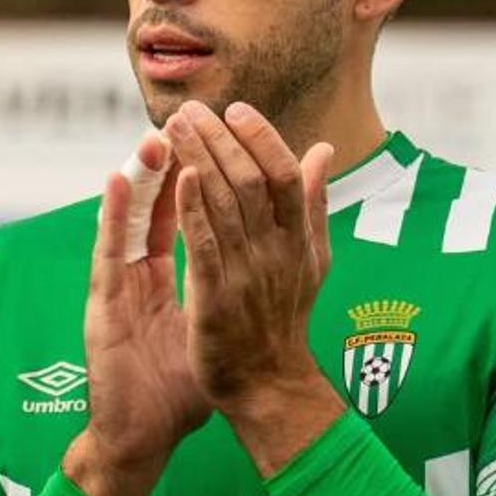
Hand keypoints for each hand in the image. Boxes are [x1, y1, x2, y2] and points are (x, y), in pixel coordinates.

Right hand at [62, 132, 208, 495]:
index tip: (219, 142)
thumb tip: (273, 264)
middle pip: (155, 209)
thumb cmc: (179, 390)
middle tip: (185, 121)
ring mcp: (118, 289)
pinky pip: (108, 253)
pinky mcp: (102, 307)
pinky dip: (111, 216)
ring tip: (153, 134)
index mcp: (165, 280)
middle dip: (171, 164)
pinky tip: (114, 181)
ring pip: (128, 220)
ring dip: (139, 177)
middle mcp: (139, 277)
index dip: (198, 178)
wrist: (144, 438)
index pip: (183, 217)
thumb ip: (238, 288)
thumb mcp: (216, 330)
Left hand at [167, 101, 344, 474]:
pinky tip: (176, 179)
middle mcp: (276, 254)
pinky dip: (192, 211)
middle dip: (219, 140)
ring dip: (197, 161)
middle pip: (250, 182)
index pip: (285, 176)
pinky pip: (204, 248)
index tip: (237, 109)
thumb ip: (313, 205)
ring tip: (172, 127)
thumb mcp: (311, 259)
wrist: (269, 386)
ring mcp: (247, 277)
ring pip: (223, 206)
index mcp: (298, 241)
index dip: (262, 138)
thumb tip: (323, 151)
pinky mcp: (216, 301)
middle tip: (190, 110)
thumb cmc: (284, 321)